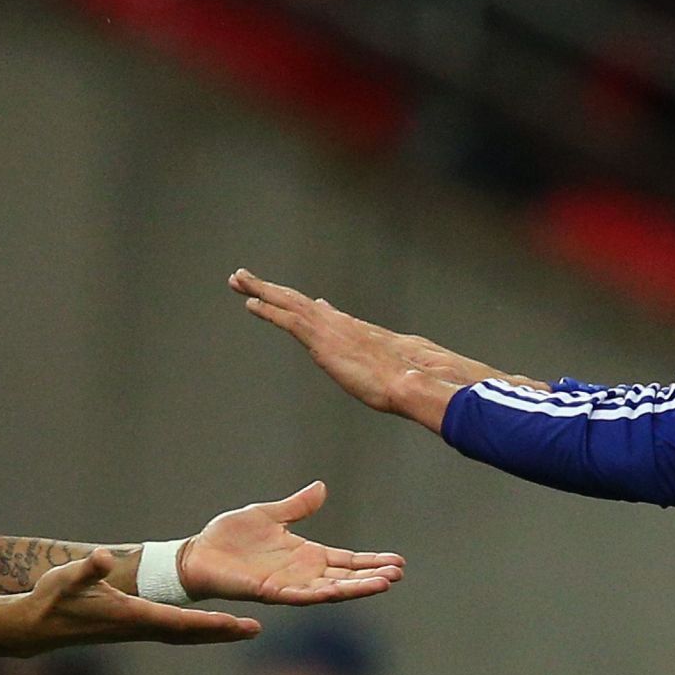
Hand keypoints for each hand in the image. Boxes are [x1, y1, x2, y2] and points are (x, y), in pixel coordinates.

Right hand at [21, 549, 261, 647]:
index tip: (234, 623)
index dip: (208, 623)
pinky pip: (174, 632)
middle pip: (190, 634)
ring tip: (244, 630)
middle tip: (254, 630)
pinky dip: (197, 630)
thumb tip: (102, 558)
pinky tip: (210, 627)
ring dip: (214, 633)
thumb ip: (87, 569)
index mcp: (132, 615)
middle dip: (222, 632)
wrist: (38, 625)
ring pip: (185, 636)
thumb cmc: (53, 599)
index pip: (178, 622)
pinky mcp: (133, 629)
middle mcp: (140, 627)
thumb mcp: (68, 577)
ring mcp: (138, 631)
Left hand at [179, 481, 404, 604]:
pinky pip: (300, 595)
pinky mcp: (270, 592)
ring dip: (355, 588)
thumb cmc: (230, 536)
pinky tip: (338, 591)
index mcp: (305, 555)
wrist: (199, 553)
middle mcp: (302, 574)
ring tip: (383, 584)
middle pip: (345, 577)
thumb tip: (322, 488)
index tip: (397, 562)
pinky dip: (320, 593)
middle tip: (398, 574)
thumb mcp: (270, 514)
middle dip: (371, 576)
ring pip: (330, 589)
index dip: (370, 561)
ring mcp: (288, 585)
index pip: (346, 560)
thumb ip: (297, 506)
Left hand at [229, 269, 491, 428]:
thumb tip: (436, 395)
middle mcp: (347, 327)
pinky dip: (268, 309)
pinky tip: (249, 303)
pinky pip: (288, 320)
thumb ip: (420, 384)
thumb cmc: (424, 391)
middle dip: (278, 291)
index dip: (318, 309)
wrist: (417, 387)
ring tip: (238, 279)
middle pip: (306, 305)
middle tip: (251, 279)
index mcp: (367, 337)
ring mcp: (335, 331)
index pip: (337, 319)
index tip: (310, 300)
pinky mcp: (324, 340)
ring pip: (291, 304)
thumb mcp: (418, 384)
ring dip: (263, 291)